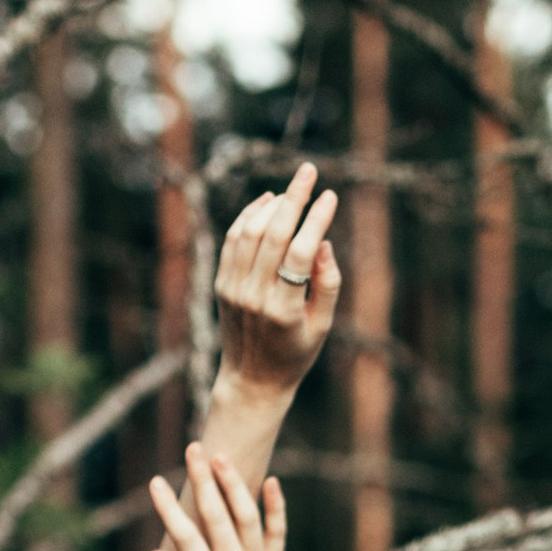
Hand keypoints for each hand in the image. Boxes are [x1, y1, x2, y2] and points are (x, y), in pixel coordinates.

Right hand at [144, 445, 298, 550]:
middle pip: (219, 516)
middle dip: (204, 480)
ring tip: (221, 456)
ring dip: (235, 484)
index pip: (186, 538)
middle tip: (193, 448)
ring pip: (248, 516)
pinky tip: (270, 481)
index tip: (155, 483)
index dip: (169, 509)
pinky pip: (277, 533)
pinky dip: (276, 507)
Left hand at [214, 162, 339, 398]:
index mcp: (283, 310)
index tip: (330, 196)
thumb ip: (328, 284)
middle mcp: (254, 296)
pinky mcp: (221, 285)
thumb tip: (323, 242)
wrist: (252, 380)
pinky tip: (266, 203)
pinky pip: (233, 240)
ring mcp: (233, 289)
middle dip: (294, 197)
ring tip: (290, 190)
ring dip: (271, 205)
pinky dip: (248, 216)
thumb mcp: (322, 325)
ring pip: (249, 232)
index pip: (300, 253)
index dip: (316, 220)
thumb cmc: (295, 352)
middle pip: (272, 234)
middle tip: (309, 170)